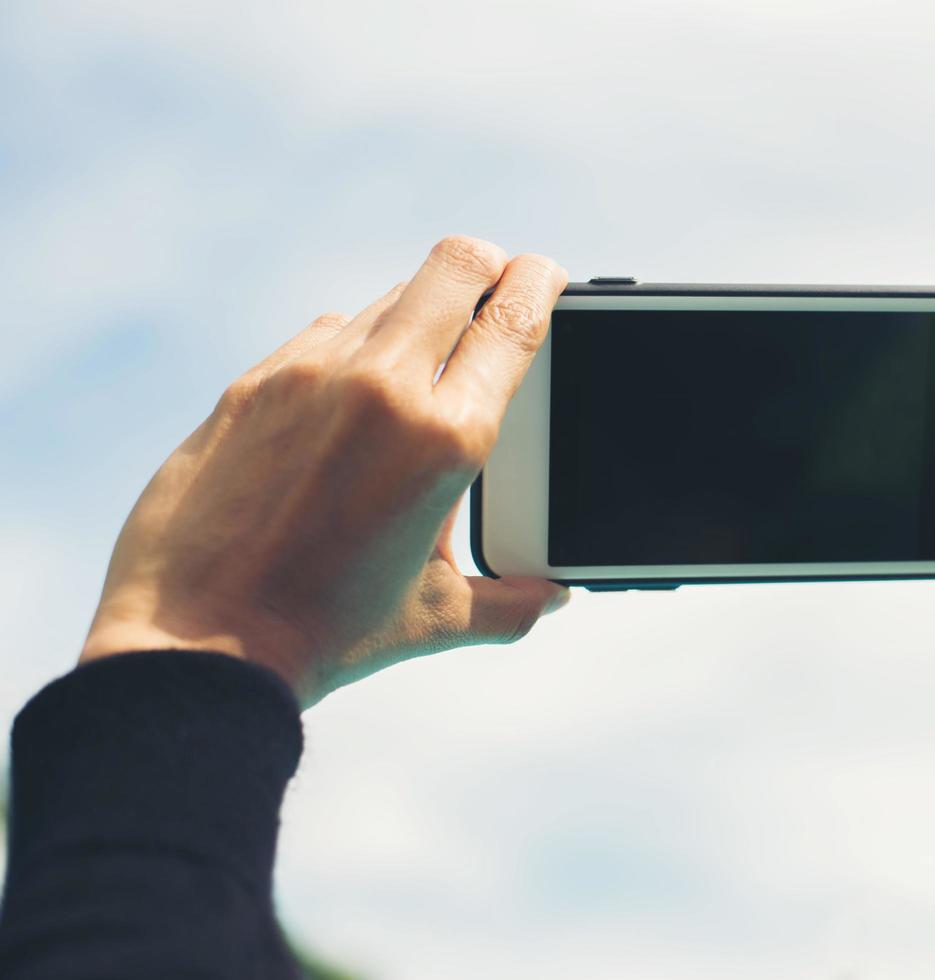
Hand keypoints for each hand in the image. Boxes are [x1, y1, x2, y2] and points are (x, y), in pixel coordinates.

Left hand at [80, 237, 569, 705]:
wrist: (195, 642)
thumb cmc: (322, 634)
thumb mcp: (436, 618)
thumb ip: (512, 601)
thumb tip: (554, 595)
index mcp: (447, 438)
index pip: (513, 318)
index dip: (541, 281)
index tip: (546, 275)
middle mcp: (382, 385)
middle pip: (456, 264)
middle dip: (489, 266)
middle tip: (495, 289)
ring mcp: (310, 372)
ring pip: (389, 298)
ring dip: (421, 313)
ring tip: (421, 362)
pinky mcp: (254, 381)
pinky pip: (327, 333)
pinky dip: (356, 347)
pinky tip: (351, 397)